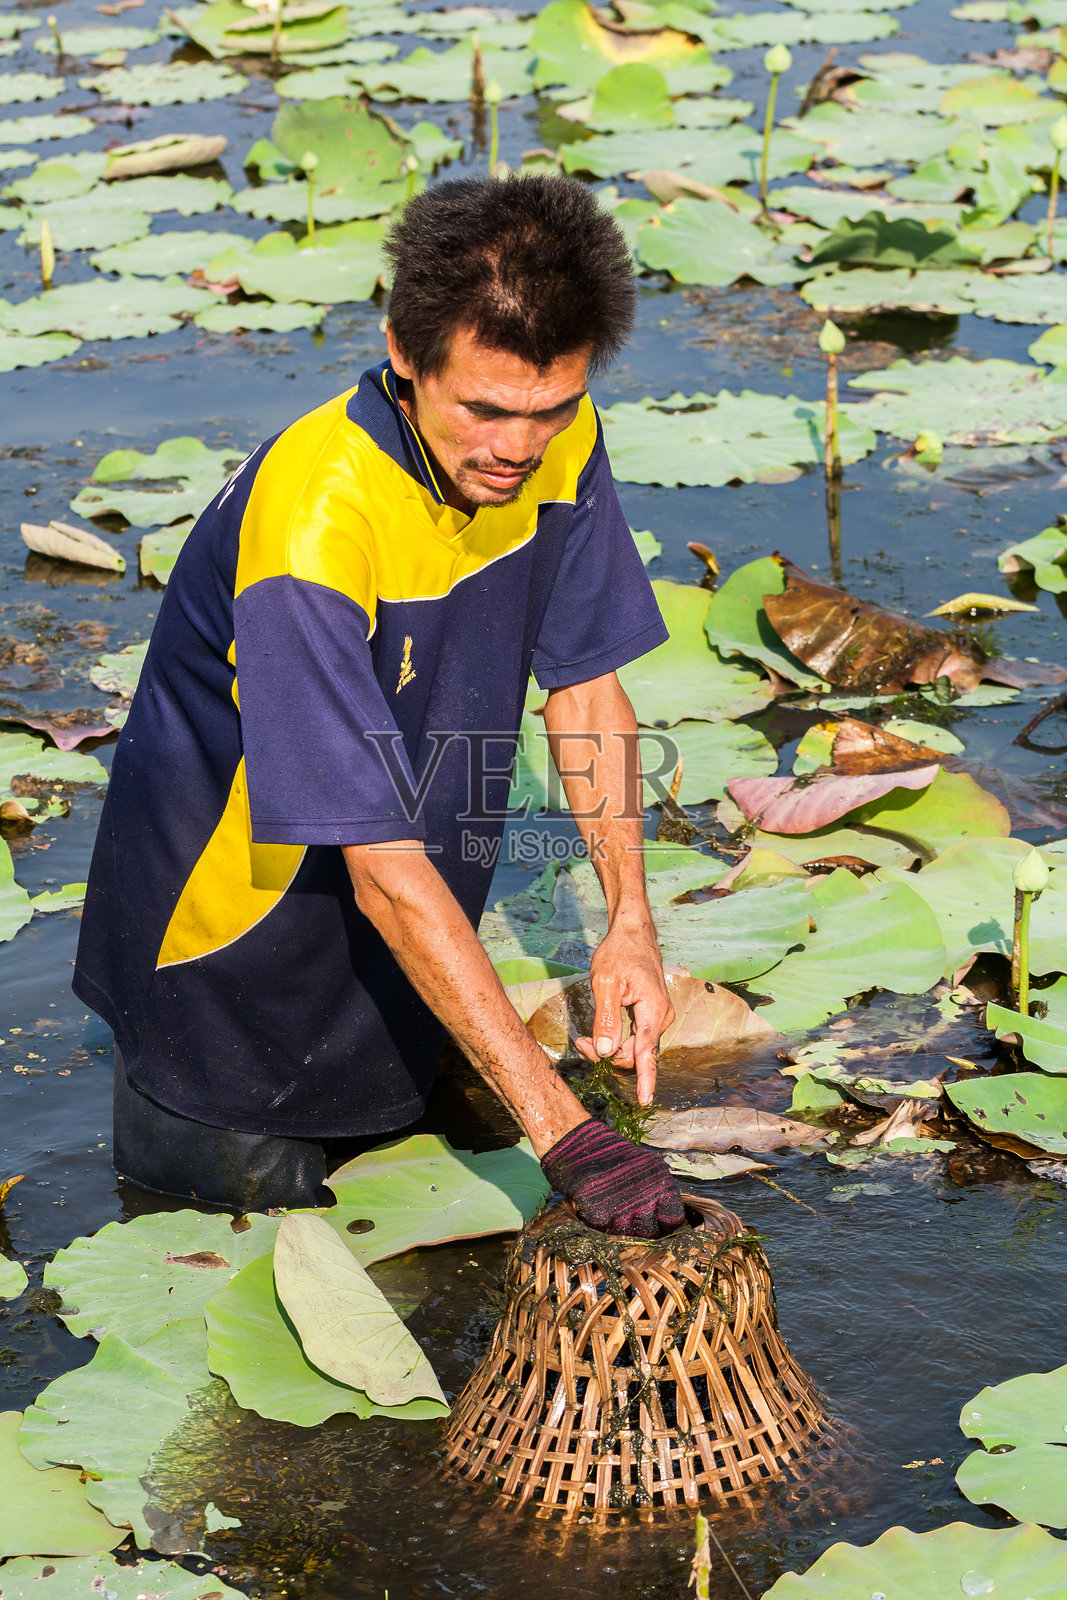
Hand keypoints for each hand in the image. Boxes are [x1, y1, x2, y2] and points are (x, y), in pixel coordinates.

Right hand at [540, 1118, 683, 1238]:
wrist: (576, 1143)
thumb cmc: (611, 1155)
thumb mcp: (644, 1167)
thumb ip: (655, 1192)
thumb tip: (662, 1220)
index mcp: (661, 1182)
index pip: (674, 1218)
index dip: (664, 1225)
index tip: (655, 1225)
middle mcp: (646, 1196)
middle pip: (650, 1232)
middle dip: (640, 1230)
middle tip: (627, 1220)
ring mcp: (623, 1206)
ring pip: (626, 1234)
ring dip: (616, 1227)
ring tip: (607, 1209)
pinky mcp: (599, 1212)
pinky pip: (602, 1230)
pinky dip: (596, 1223)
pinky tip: (592, 1207)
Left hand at [574, 912, 673, 1104]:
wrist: (633, 934)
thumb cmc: (619, 953)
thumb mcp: (606, 982)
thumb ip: (606, 1018)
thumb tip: (605, 1051)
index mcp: (653, 1011)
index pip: (648, 1053)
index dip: (645, 1080)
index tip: (644, 1101)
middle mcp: (661, 1018)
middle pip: (636, 1054)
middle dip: (607, 1057)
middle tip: (580, 1044)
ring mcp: (658, 1018)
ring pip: (634, 1049)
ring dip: (610, 1051)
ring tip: (584, 1041)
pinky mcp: (651, 1017)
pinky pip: (635, 1039)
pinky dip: (616, 1043)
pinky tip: (598, 1038)